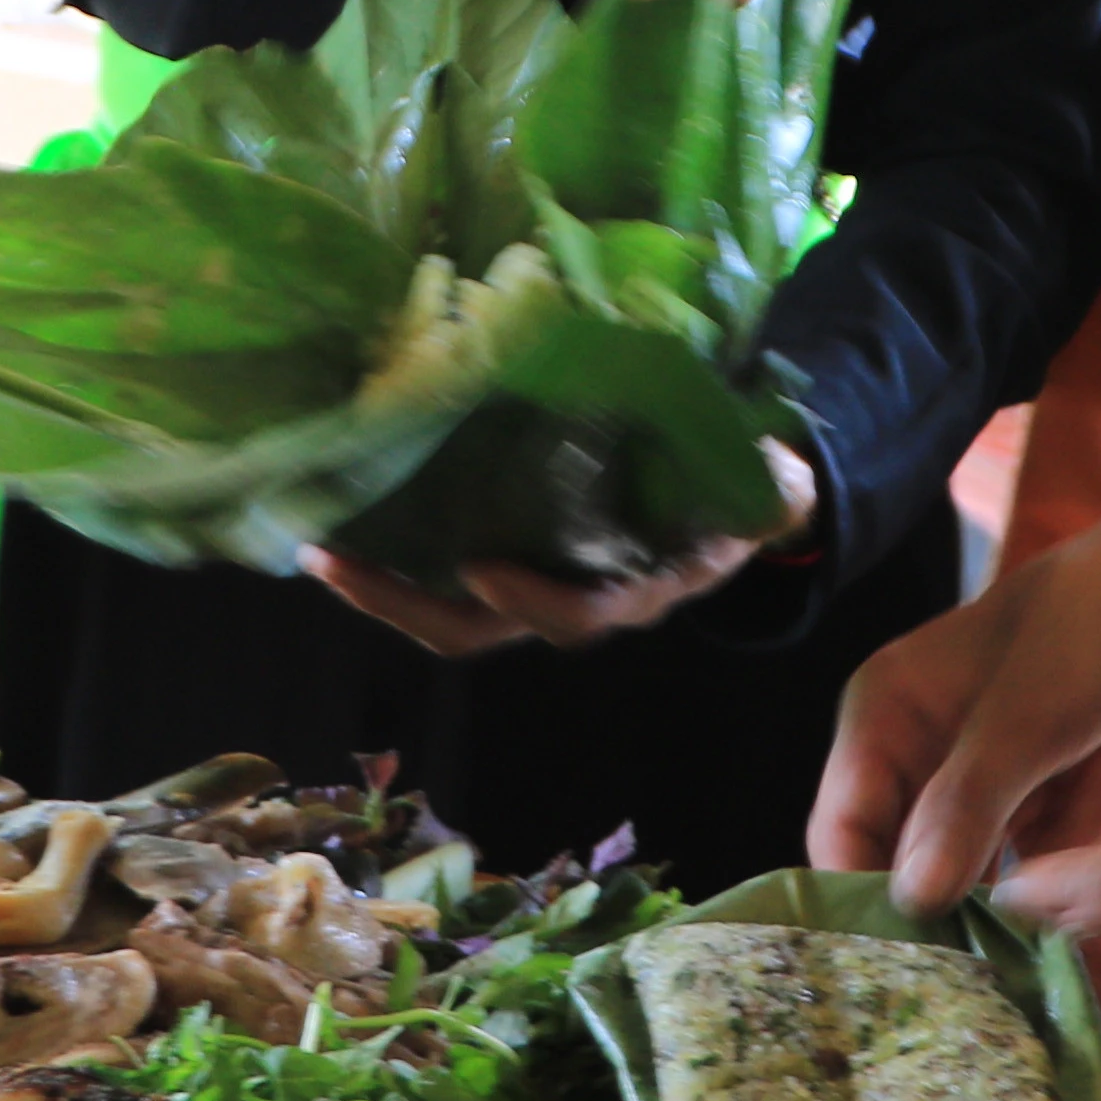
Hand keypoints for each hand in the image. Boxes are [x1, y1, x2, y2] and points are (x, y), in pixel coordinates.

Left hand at [299, 440, 813, 659]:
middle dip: (402, 604)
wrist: (746, 495)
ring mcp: (539, 581)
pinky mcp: (516, 554)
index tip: (481, 567)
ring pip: (449, 610)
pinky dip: (395, 557)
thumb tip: (784, 474)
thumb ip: (769, 486)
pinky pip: (445, 573)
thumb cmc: (749, 483)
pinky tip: (343, 522)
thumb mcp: (767, 486)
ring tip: (316, 547)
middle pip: (479, 627)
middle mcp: (579, 596)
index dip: (531, 598)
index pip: (579, 611)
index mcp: (639, 584)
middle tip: (335, 563)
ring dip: (381, 587)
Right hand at [810, 462, 1100, 912]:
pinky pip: (1039, 852)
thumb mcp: (1023, 721)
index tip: (906, 964)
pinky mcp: (1034, 792)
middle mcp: (918, 752)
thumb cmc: (1088, 630)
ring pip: (983, 867)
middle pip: (909, 862)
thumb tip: (909, 899)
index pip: (842, 832)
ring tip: (1063, 839)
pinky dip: (1074, 836)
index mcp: (883, 718)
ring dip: (1030, 862)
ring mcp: (980, 777)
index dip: (864, 898)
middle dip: (959, 895)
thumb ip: (961, 810)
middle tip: (992, 950)